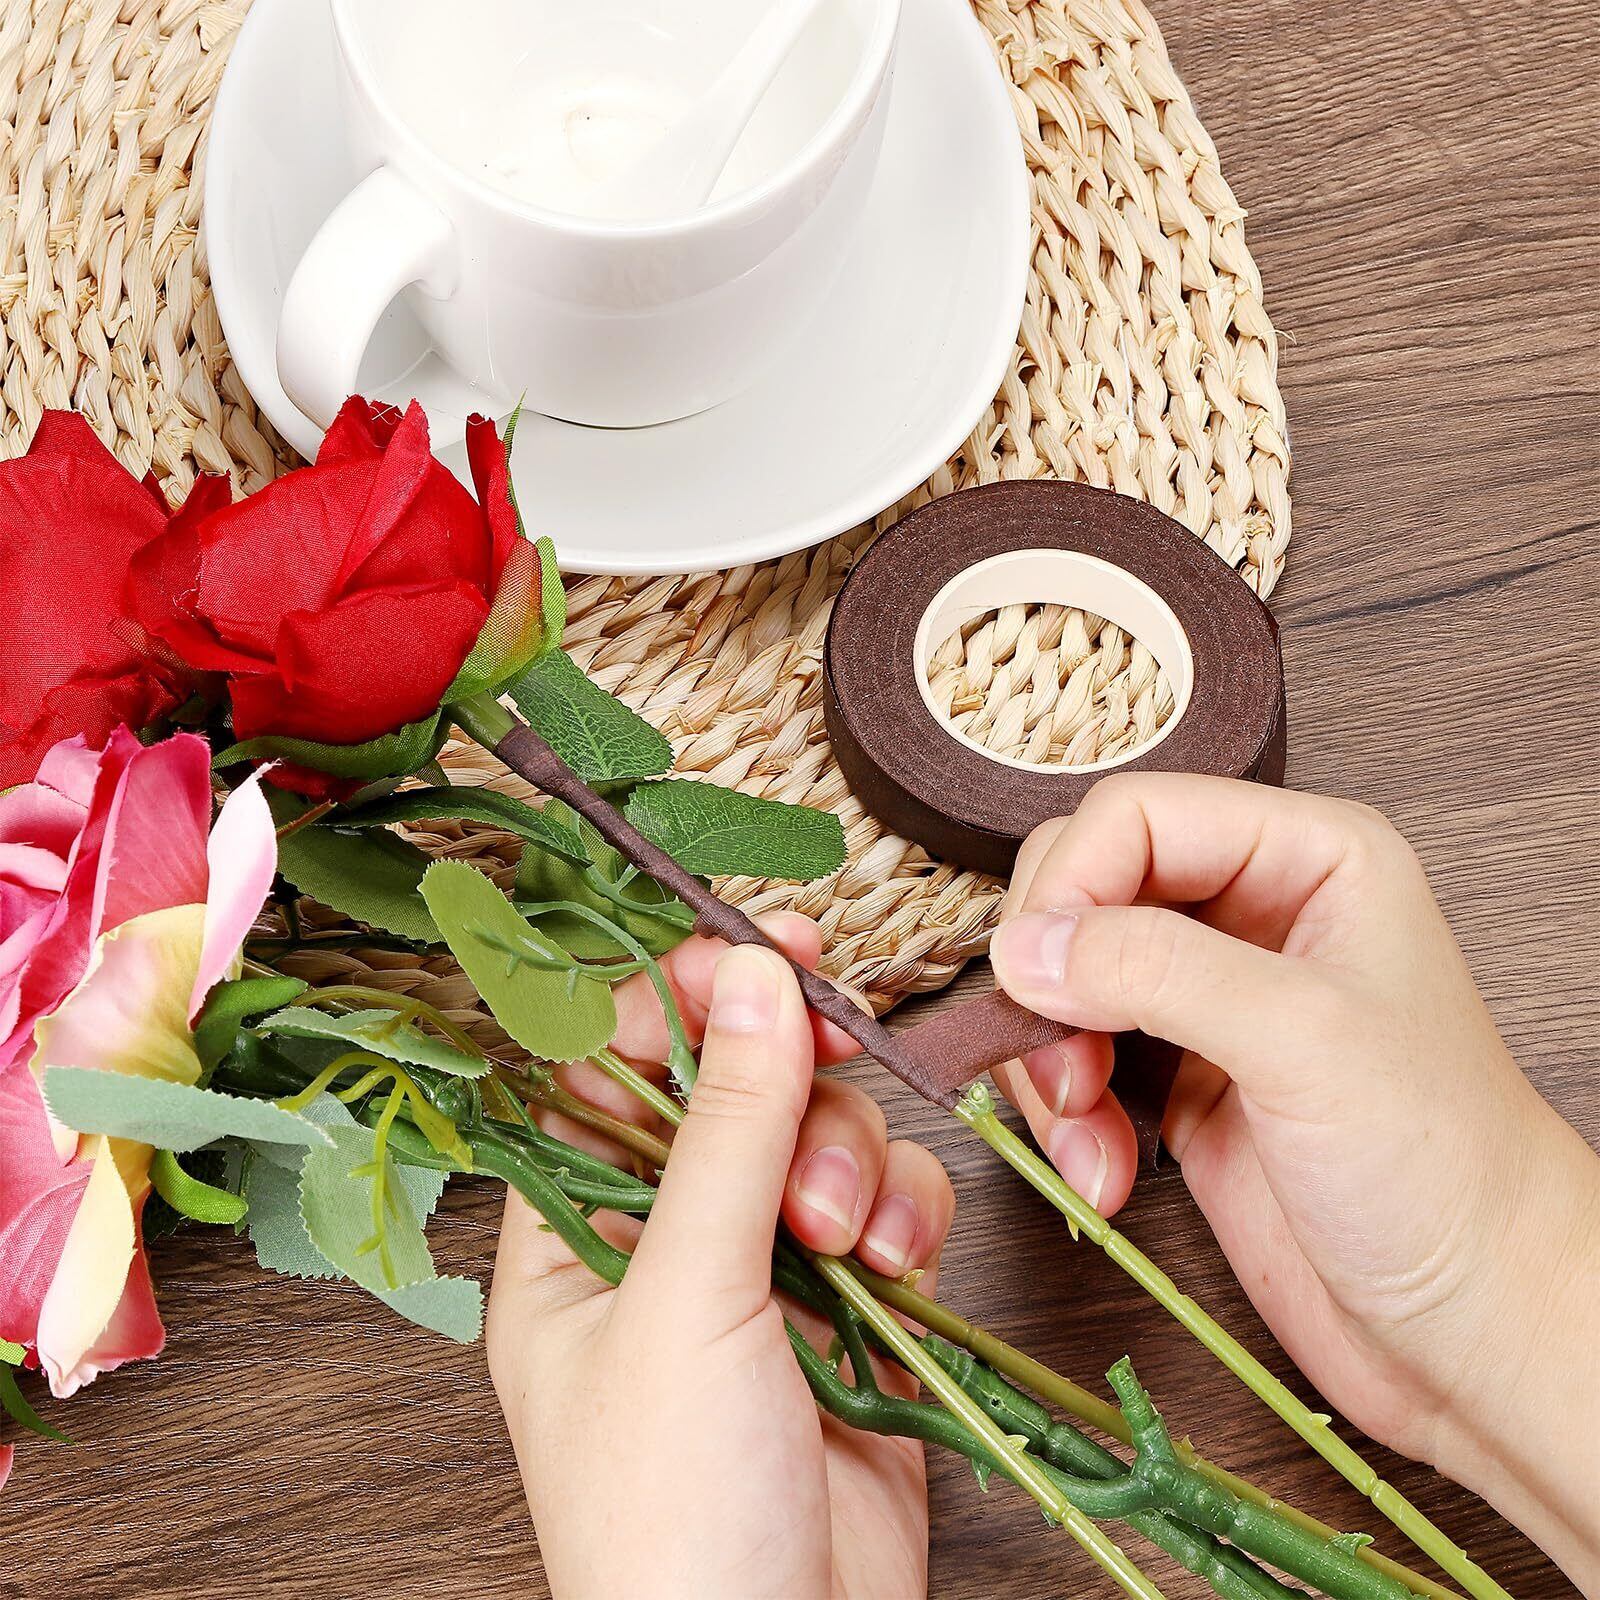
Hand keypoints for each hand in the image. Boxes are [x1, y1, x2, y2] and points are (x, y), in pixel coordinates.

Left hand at [487, 914, 955, 1599]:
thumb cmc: (674, 1516)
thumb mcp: (688, 1297)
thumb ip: (726, 1127)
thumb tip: (748, 976)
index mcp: (572, 1232)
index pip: (612, 1066)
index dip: (678, 995)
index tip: (756, 945)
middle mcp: (663, 1242)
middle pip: (734, 1085)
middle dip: (789, 1080)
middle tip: (826, 1050)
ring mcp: (762, 1273)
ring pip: (822, 1137)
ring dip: (852, 1161)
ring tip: (849, 1239)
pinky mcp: (852, 1307)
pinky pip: (888, 1202)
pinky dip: (904, 1214)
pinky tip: (896, 1267)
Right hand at [988, 775, 1599, 1585]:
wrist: (1473, 1327)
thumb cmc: (1444, 1173)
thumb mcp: (1305, 1043)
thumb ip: (1158, 970)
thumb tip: (1024, 944)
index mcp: (1307, 858)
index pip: (1136, 816)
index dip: (1072, 885)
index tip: (1038, 974)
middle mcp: (1251, 911)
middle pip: (1082, 889)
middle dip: (1051, 978)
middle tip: (1065, 1061)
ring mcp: (1207, 997)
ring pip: (1061, 977)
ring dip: (1048, 1061)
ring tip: (1085, 1132)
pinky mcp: (1175, 1077)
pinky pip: (1070, 1059)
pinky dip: (1062, 1116)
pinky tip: (1103, 1172)